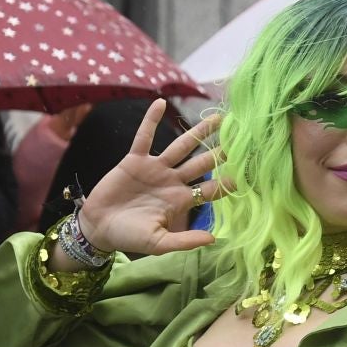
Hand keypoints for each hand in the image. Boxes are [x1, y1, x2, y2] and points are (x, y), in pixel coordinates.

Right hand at [71, 100, 226, 258]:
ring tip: (218, 119)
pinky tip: (160, 104)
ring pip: (181, 146)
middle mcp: (172, 181)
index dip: (227, 183)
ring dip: (198, 132)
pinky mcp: (135, 160)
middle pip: (201, 163)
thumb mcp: (159, 243)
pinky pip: (145, 136)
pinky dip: (151, 120)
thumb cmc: (129, 237)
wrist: (99, 227)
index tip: (247, 174)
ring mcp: (155, 168)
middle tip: (241, 138)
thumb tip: (213, 239)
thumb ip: (184, 241)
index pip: (209, 190)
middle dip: (220, 152)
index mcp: (180, 201)